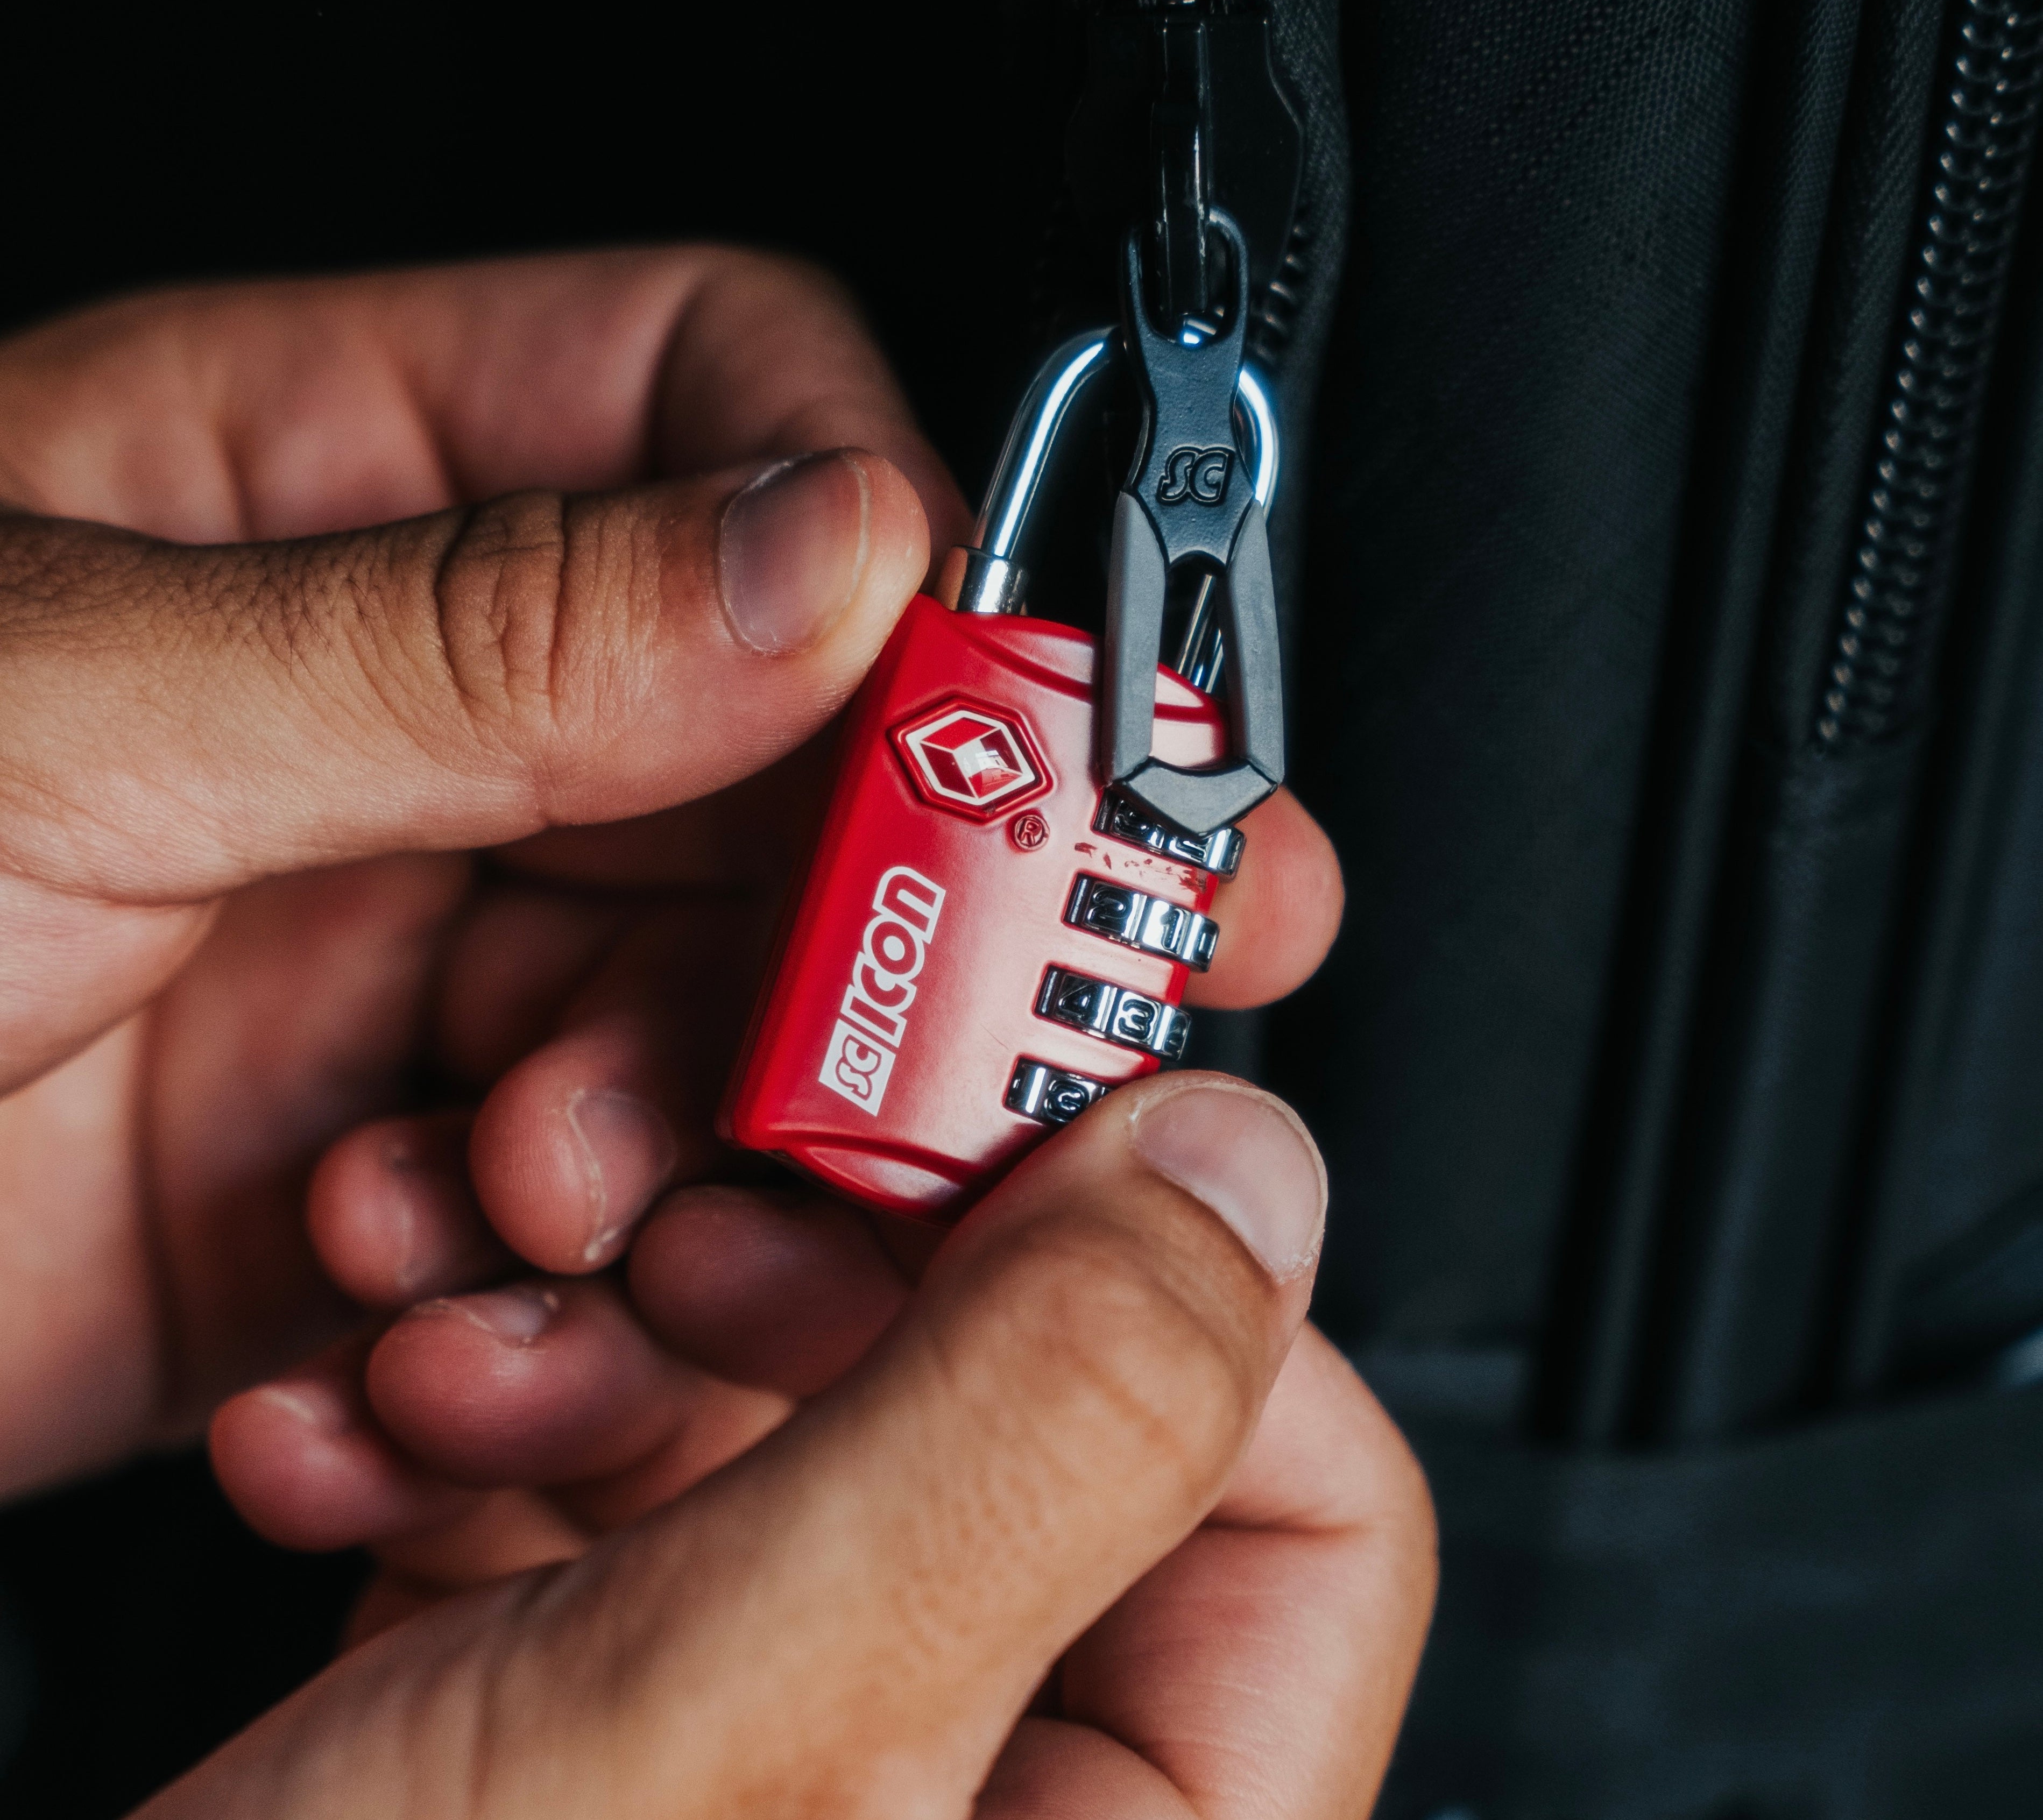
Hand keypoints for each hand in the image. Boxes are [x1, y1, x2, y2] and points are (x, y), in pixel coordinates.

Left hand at [0, 248, 958, 1492]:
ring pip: (737, 1012)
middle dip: (883, 914)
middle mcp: (437, 710)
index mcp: (354, 485)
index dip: (909, 553)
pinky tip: (422, 1323)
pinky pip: (618, 1214)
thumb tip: (830, 553)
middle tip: (975, 1036)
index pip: (745, 421)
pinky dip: (568, 1305)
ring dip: (705, 1148)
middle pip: (802, 755)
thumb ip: (476, 629)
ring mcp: (441, 943)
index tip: (993, 716)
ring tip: (569, 1207)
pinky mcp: (416, 1162)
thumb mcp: (60, 701)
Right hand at [177, 1077, 1434, 1817]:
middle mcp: (969, 1813)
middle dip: (811, 1287)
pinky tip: (365, 1436)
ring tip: (453, 1359)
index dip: (1153, 1292)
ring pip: (793, 1425)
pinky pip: (623, 1500)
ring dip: (600, 1334)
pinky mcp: (597, 1718)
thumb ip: (1042, 1433)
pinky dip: (488, 1428)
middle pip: (1019, 1418)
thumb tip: (1246, 1173)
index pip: (1302, 1494)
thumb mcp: (755, 1732)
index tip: (972, 1154)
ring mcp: (776, 1759)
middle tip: (683, 1240)